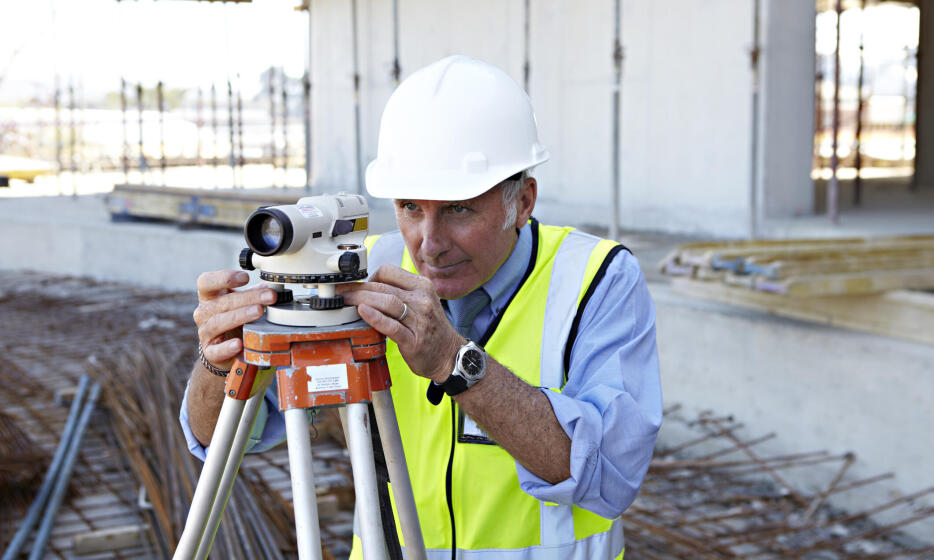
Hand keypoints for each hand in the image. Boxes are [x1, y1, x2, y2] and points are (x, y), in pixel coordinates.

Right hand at [193, 270, 276, 370]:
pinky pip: (216, 350)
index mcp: (209, 297)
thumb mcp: (241, 303)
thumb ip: (253, 293)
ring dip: (240, 316)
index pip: (206, 282)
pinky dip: (227, 347)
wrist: (223, 348)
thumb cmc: (232, 319)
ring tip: (258, 312)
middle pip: (221, 302)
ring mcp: (205, 333)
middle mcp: (203, 313)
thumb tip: (272, 287)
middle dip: (248, 298)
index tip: (245, 277)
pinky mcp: (210, 352)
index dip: (223, 278)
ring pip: (218, 322)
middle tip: (269, 296)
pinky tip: (239, 343)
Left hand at [336, 265, 463, 382]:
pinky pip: (391, 325)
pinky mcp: (413, 339)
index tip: (356, 285)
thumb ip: (399, 292)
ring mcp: (419, 319)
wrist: (449, 355)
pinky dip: (374, 317)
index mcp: (422, 286)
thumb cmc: (431, 329)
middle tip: (340, 293)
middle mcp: (422, 299)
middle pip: (382, 286)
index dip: (368, 277)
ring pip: (385, 302)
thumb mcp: (421, 301)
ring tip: (346, 302)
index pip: (388, 271)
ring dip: (361, 299)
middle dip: (357, 288)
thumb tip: (368, 288)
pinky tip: (362, 312)